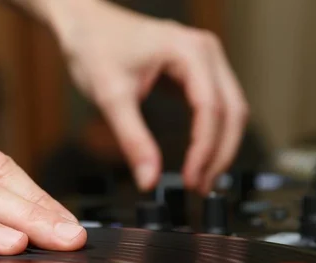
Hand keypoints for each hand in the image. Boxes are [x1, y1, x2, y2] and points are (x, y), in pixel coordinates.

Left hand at [47, 0, 248, 193]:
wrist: (84, 24)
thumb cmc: (95, 47)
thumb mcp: (111, 97)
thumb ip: (133, 140)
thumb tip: (148, 180)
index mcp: (189, 51)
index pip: (211, 108)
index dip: (204, 149)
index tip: (190, 179)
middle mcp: (205, 51)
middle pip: (231, 110)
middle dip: (219, 153)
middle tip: (200, 186)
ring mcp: (204, 59)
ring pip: (230, 109)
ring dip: (219, 146)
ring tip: (200, 178)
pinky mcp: (195, 70)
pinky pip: (216, 105)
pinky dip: (211, 133)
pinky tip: (199, 156)